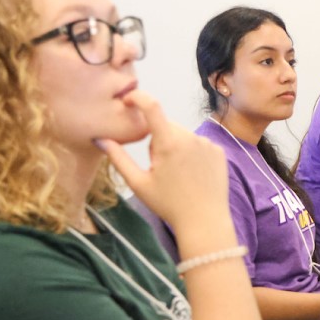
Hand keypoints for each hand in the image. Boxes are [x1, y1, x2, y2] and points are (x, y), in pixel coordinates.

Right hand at [95, 90, 230, 235]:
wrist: (205, 221)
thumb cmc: (168, 205)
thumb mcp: (138, 183)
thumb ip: (118, 158)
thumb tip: (100, 139)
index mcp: (169, 143)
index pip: (152, 107)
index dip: (138, 98)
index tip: (128, 99)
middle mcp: (191, 137)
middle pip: (166, 126)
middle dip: (158, 139)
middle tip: (159, 167)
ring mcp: (207, 143)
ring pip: (182, 135)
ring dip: (175, 146)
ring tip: (177, 174)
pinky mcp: (219, 151)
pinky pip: (198, 143)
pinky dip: (191, 152)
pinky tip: (192, 174)